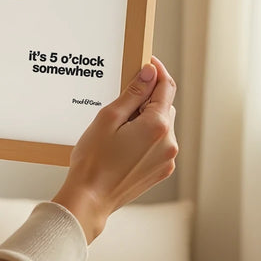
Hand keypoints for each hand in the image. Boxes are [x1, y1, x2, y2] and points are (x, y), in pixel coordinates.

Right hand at [51, 56, 177, 242]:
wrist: (91, 198)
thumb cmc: (93, 159)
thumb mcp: (108, 118)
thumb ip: (133, 94)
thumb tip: (150, 72)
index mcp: (157, 125)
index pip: (166, 87)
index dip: (157, 71)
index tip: (146, 62)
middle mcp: (169, 142)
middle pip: (165, 106)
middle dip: (148, 97)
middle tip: (121, 98)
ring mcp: (168, 159)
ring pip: (162, 125)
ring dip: (146, 118)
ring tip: (118, 126)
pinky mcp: (161, 171)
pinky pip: (159, 144)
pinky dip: (146, 136)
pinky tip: (122, 143)